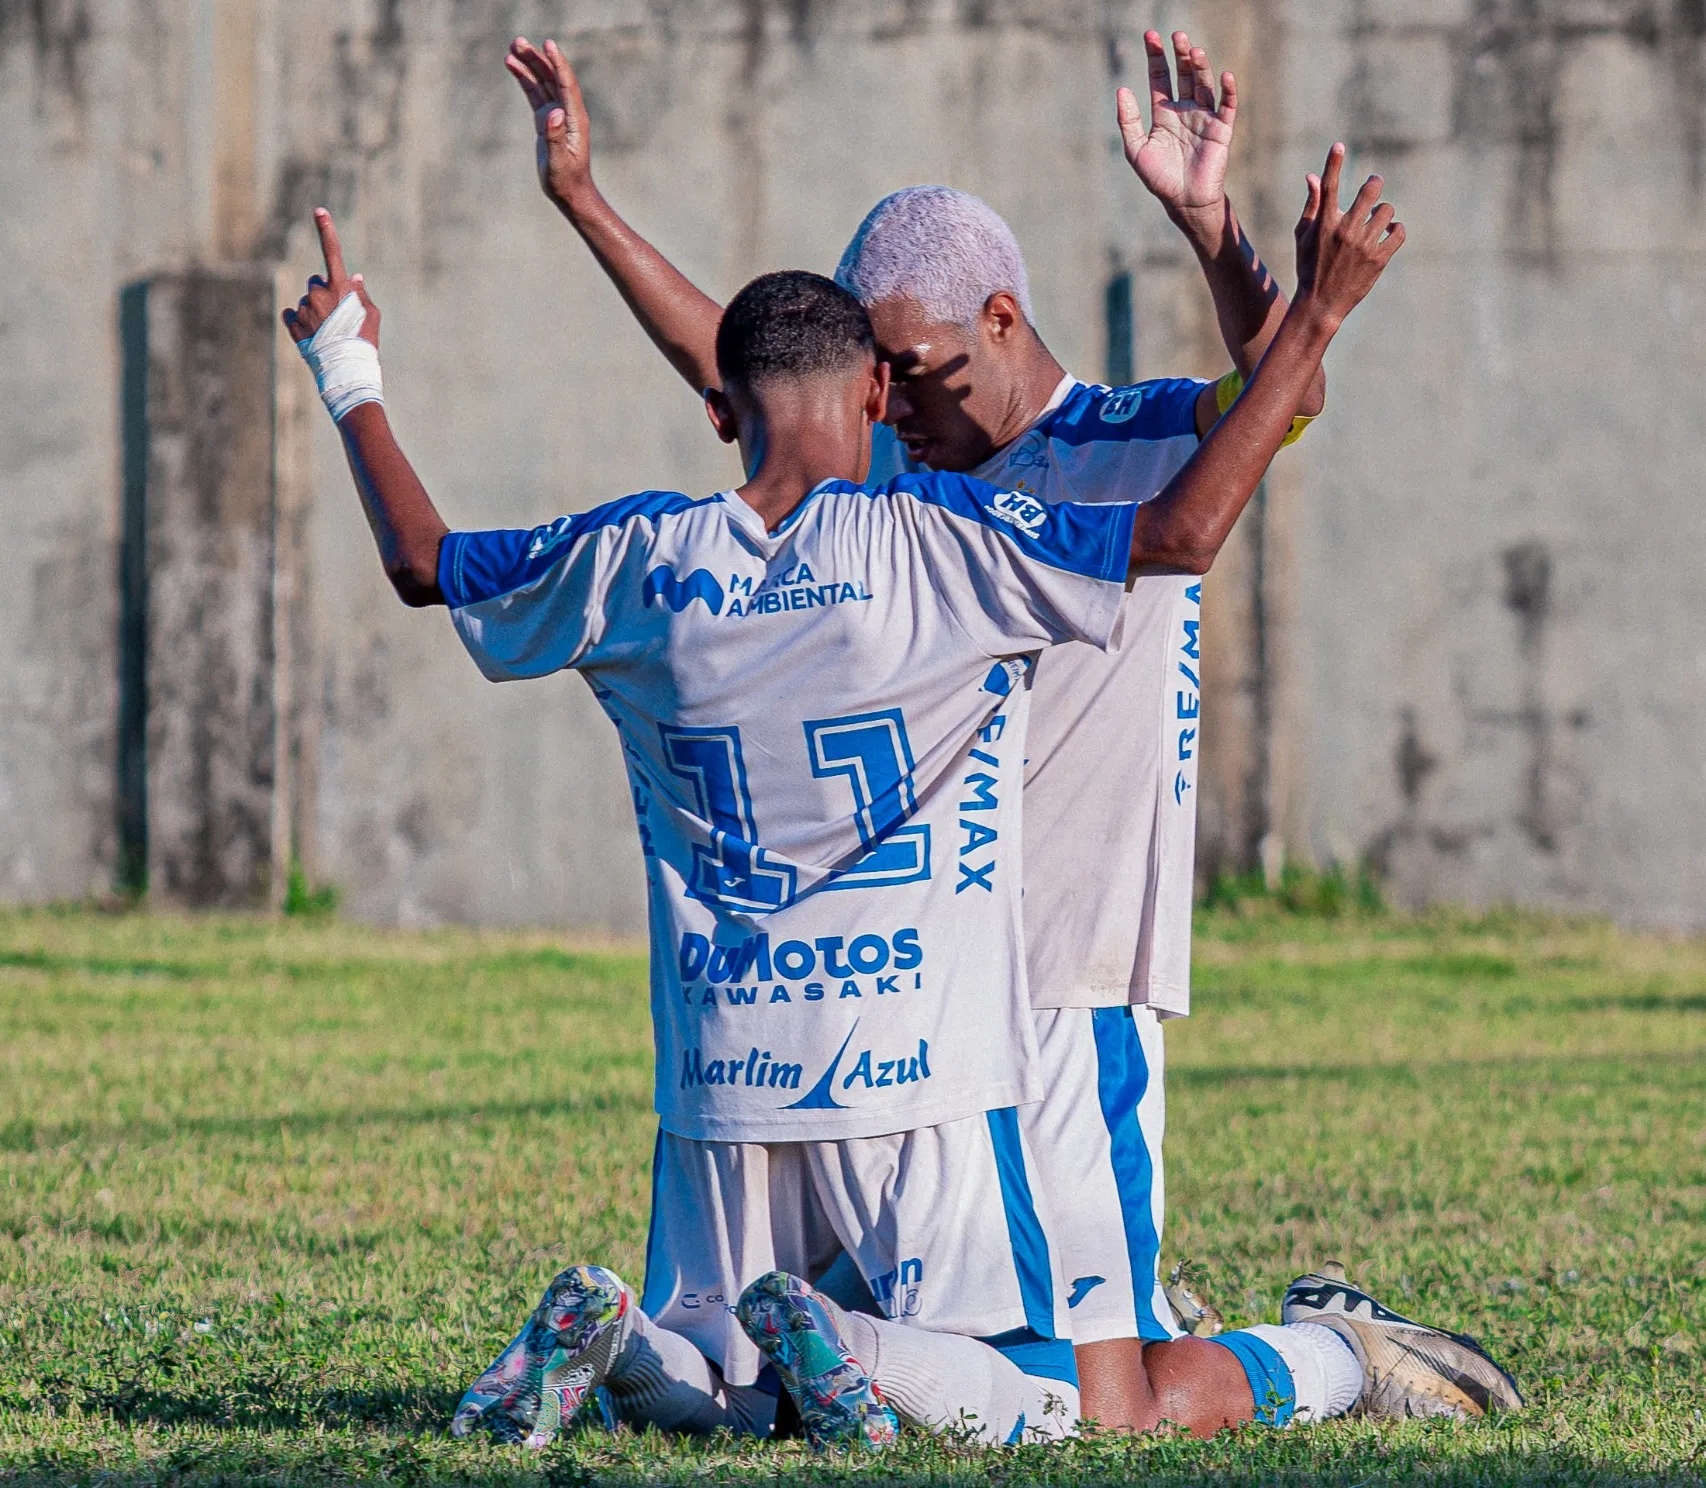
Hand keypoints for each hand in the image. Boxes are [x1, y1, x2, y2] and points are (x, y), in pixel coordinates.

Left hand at [281, 208, 379, 345]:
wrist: (346, 370)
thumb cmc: (364, 342)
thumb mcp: (372, 316)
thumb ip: (360, 293)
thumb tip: (353, 276)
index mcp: (339, 288)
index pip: (333, 253)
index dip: (327, 230)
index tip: (319, 211)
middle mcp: (318, 294)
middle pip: (316, 283)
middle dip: (323, 293)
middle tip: (335, 317)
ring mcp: (304, 309)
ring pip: (306, 301)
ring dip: (314, 311)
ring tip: (326, 333)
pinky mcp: (293, 325)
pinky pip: (292, 314)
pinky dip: (300, 321)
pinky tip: (312, 335)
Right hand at [506, 36, 593, 211]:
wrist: (569, 193)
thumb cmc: (566, 181)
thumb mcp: (559, 162)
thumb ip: (556, 137)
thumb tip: (553, 113)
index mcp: (575, 119)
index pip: (566, 84)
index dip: (558, 63)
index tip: (548, 44)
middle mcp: (568, 112)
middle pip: (553, 78)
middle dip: (537, 58)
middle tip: (518, 41)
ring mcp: (557, 114)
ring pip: (543, 82)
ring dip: (529, 64)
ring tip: (512, 48)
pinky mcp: (547, 119)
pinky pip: (535, 93)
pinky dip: (525, 79)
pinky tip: (512, 65)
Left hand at [1117, 30, 1234, 224]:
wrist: (1183, 201)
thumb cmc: (1159, 177)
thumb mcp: (1136, 149)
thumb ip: (1128, 120)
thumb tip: (1122, 89)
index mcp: (1164, 113)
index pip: (1160, 78)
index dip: (1155, 57)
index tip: (1150, 37)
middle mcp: (1185, 110)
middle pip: (1183, 75)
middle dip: (1179, 55)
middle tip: (1175, 35)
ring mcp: (1204, 117)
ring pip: (1203, 84)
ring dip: (1200, 67)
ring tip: (1194, 50)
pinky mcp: (1221, 129)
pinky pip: (1227, 105)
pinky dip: (1227, 90)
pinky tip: (1224, 74)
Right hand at [1293, 144, 1404, 326]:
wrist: (1320, 305)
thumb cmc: (1309, 268)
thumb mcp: (1304, 237)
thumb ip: (1312, 205)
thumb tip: (1312, 176)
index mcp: (1324, 225)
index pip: (1329, 187)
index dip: (1333, 163)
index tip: (1338, 146)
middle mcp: (1344, 231)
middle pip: (1370, 190)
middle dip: (1374, 184)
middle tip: (1374, 185)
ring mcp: (1363, 246)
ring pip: (1387, 212)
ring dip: (1384, 214)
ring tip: (1377, 223)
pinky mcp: (1379, 260)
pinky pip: (1399, 233)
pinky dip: (1396, 231)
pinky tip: (1389, 233)